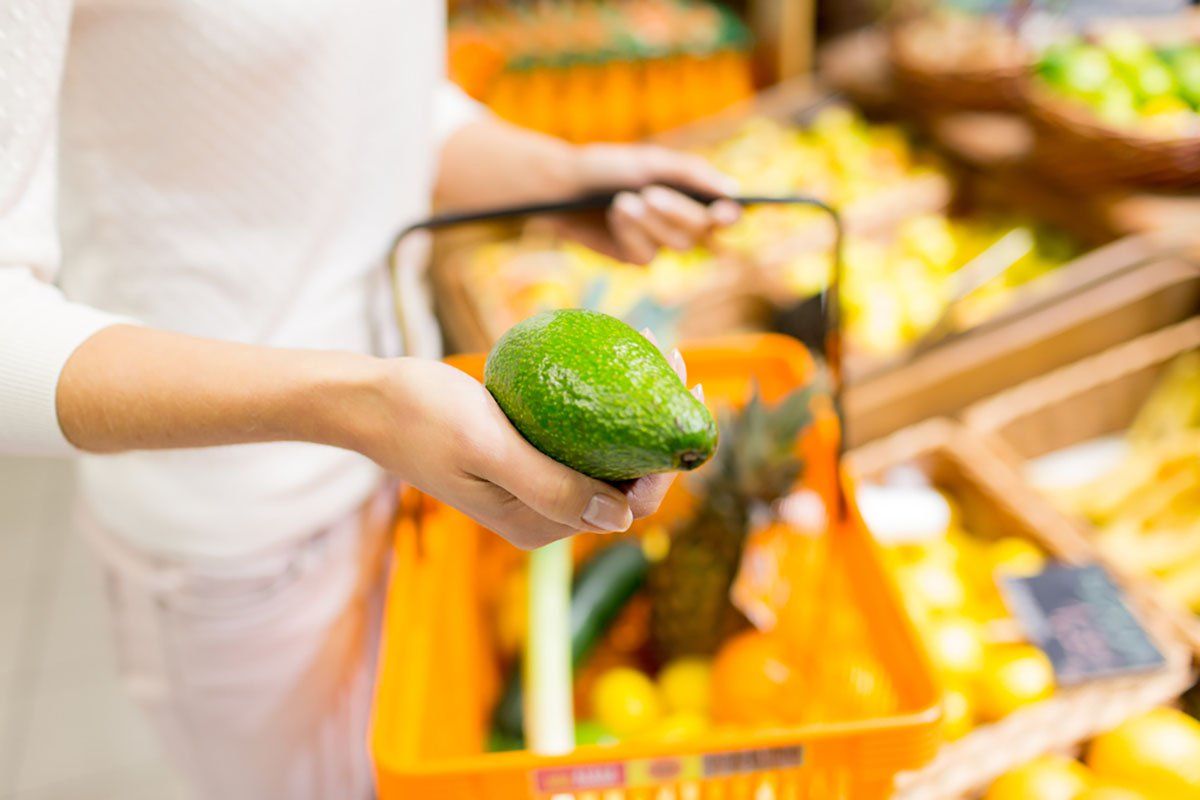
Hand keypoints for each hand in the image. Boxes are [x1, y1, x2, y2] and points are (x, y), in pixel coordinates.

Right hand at [355, 349, 696, 550]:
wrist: (370, 400)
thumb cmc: (421, 417)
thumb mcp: (486, 447)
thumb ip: (550, 486)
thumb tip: (622, 519)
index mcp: (537, 522)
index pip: (626, 505)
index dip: (665, 461)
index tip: (680, 398)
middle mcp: (543, 511)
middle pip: (623, 478)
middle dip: (656, 426)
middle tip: (673, 361)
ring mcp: (535, 483)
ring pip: (606, 453)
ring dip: (634, 409)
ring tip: (654, 352)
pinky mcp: (525, 454)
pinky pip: (580, 436)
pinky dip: (603, 403)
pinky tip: (615, 361)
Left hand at [557, 144, 742, 264]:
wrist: (562, 184)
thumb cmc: (608, 167)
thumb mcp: (650, 162)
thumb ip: (691, 174)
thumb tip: (733, 191)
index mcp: (691, 194)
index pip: (725, 213)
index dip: (730, 216)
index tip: (724, 210)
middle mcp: (681, 221)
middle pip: (702, 231)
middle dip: (677, 212)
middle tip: (649, 194)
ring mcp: (659, 241)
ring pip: (677, 245)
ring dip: (650, 222)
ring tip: (622, 201)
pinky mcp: (635, 256)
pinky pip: (647, 255)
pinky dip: (630, 233)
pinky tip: (614, 215)